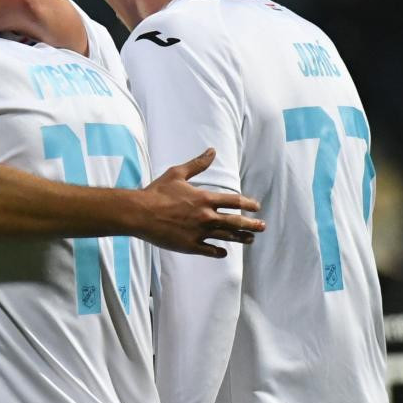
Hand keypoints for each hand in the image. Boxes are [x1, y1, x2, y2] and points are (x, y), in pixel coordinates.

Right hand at [135, 150, 264, 256]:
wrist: (139, 213)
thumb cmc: (157, 192)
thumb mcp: (177, 173)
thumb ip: (197, 164)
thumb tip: (212, 151)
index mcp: (205, 198)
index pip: (234, 201)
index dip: (248, 203)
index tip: (256, 207)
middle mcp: (206, 216)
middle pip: (236, 221)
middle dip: (251, 224)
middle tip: (262, 226)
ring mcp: (199, 233)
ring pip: (226, 237)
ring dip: (240, 238)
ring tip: (250, 240)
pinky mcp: (189, 246)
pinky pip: (210, 251)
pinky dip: (219, 252)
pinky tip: (224, 252)